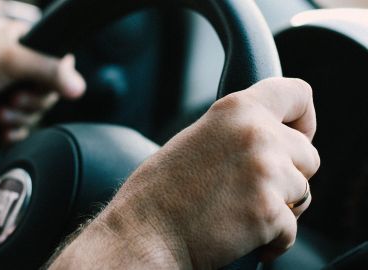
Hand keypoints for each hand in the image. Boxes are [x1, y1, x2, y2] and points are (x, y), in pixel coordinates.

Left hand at [0, 21, 84, 142]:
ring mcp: (11, 88)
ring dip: (19, 118)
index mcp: (24, 43)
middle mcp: (20, 65)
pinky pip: (23, 126)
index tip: (38, 87)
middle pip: (48, 92)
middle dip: (31, 103)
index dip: (53, 81)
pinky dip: (15, 130)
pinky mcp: (3, 110)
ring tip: (0, 114)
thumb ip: (48, 71)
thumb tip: (79, 87)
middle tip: (13, 100)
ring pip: (35, 112)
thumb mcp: (11, 61)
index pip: (58, 64)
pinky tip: (2, 130)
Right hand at [48, 78, 319, 268]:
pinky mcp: (268, 213)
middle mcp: (257, 135)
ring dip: (281, 206)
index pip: (298, 94)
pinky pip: (292, 228)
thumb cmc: (159, 192)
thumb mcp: (197, 139)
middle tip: (255, 189)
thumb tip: (268, 142)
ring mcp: (265, 174)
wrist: (143, 233)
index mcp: (235, 110)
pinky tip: (242, 235)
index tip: (296, 136)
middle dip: (289, 174)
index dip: (303, 118)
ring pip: (303, 192)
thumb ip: (236, 133)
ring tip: (242, 212)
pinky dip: (272, 238)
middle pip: (308, 154)